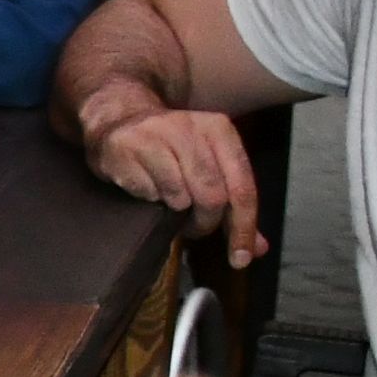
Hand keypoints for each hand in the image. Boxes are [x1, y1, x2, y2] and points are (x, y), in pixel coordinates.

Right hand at [82, 91, 267, 263]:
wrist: (120, 118)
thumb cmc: (172, 147)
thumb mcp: (211, 165)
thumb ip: (235, 206)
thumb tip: (256, 249)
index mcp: (220, 131)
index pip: (242, 187)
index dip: (243, 227)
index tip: (239, 259)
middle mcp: (191, 129)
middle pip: (213, 196)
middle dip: (205, 223)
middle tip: (194, 229)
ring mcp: (157, 137)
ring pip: (179, 197)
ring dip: (176, 211)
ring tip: (170, 205)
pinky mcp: (127, 149)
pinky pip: (149, 192)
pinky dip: (150, 199)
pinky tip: (148, 188)